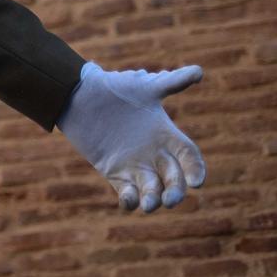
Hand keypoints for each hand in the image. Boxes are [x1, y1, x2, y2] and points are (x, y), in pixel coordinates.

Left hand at [58, 61, 206, 211]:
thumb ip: (172, 82)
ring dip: (153, 199)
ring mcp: (134, 164)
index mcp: (165, 134)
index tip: (198, 182)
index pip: (189, 157)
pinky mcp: (113, 171)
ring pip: (151, 189)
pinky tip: (128, 201)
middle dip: (175, 190)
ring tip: (149, 206)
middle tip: (170, 200)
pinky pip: (126, 191)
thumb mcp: (145, 87)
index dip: (196, 169)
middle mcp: (154, 153)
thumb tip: (199, 71)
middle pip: (173, 178)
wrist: (78, 95)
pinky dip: (129, 199)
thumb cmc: (113, 88)